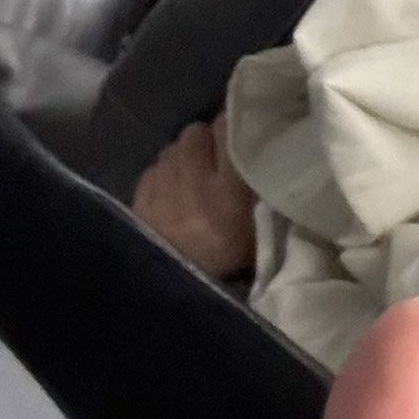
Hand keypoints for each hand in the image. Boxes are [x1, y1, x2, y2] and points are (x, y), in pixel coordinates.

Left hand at [132, 117, 256, 279]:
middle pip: (197, 131)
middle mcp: (193, 178)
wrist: (173, 292)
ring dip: (186, 153)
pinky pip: (155, 165)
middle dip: (208, 137)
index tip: (244, 134)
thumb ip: (265, 195)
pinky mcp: (141, 196)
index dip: (236, 127)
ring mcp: (163, 185)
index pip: (229, 130)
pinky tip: (173, 187)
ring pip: (174, 146)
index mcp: (228, 188)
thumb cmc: (225, 263)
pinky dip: (165, 171)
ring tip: (195, 170)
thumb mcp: (259, 232)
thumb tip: (277, 162)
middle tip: (219, 153)